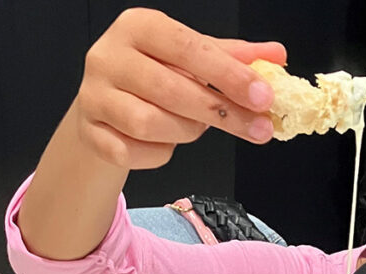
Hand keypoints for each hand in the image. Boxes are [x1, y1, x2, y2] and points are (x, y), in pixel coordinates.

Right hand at [71, 8, 285, 169]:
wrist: (105, 106)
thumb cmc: (153, 77)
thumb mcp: (192, 59)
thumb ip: (233, 57)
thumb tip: (275, 56)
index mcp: (138, 27)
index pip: (188, 48)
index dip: (229, 74)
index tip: (263, 95)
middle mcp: (109, 56)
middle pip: (171, 90)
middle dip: (221, 113)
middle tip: (256, 127)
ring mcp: (93, 96)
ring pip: (150, 124)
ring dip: (186, 132)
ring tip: (195, 127)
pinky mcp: (89, 132)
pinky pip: (133, 152)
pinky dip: (159, 154)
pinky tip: (165, 142)